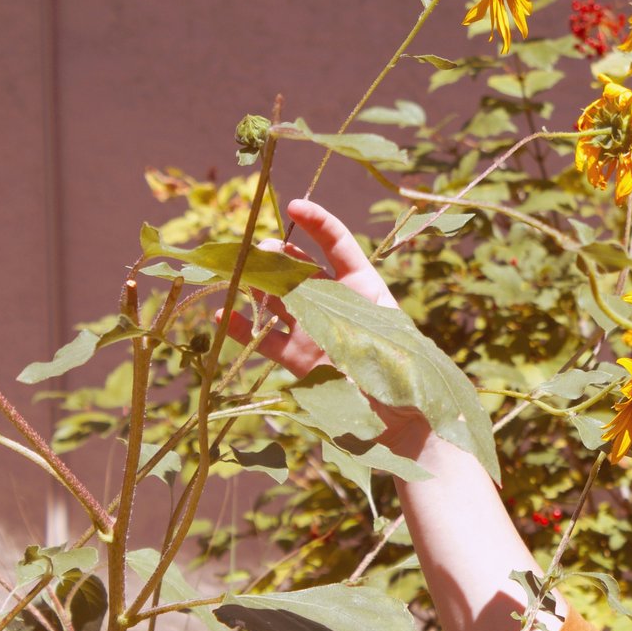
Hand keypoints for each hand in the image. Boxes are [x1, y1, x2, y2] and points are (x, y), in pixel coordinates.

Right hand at [219, 198, 428, 444]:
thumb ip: (357, 321)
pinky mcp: (301, 361)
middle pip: (301, 268)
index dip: (317, 222)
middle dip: (277, 252)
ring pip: (278, 300)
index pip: (338, 245)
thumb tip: (320, 300)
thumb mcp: (390, 341)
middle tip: (256, 248)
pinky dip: (244, 328)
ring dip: (255, 284)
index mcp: (366, 289)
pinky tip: (222, 315)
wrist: (406, 426)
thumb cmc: (409, 380)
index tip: (294, 204)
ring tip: (234, 272)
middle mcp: (337, 306)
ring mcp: (316, 331)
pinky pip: (266, 339)